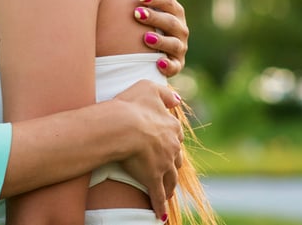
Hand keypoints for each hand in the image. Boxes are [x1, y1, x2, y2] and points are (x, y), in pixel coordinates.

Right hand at [112, 80, 184, 219]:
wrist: (123, 125)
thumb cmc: (132, 105)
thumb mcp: (149, 88)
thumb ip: (165, 93)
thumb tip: (178, 99)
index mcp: (171, 126)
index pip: (174, 135)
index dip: (170, 139)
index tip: (167, 144)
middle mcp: (172, 146)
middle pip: (176, 159)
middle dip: (173, 165)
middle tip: (169, 170)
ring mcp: (164, 164)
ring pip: (171, 178)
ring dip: (170, 186)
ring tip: (168, 193)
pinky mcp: (153, 178)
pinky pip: (158, 195)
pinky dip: (160, 206)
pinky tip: (161, 215)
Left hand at [134, 0, 188, 76]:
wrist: (152, 50)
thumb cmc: (149, 22)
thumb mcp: (150, 6)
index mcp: (175, 12)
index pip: (169, 2)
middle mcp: (180, 29)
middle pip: (171, 22)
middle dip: (155, 17)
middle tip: (137, 14)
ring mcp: (179, 48)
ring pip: (174, 44)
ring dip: (161, 41)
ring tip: (146, 38)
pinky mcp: (176, 65)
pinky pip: (174, 66)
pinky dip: (167, 65)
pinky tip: (157, 62)